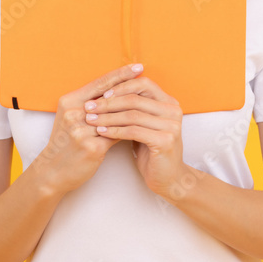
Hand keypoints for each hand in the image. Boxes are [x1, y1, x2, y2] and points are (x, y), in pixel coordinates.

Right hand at [33, 63, 144, 195]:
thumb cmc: (65, 142)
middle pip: (109, 96)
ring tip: (149, 103)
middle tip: (148, 78)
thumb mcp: (71, 117)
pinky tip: (141, 127)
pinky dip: (128, 131)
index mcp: (69, 102)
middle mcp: (74, 113)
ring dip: (132, 111)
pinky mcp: (91, 148)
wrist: (53, 171)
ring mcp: (82, 131)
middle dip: (130, 86)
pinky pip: (117, 135)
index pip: (100, 83)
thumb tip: (115, 90)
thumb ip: (89, 104)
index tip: (137, 66)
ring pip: (115, 117)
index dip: (120, 74)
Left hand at [83, 73, 187, 198]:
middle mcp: (173, 110)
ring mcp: (171, 125)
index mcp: (169, 102)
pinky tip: (101, 131)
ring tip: (91, 120)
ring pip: (132, 114)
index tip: (101, 94)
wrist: (168, 178)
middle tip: (89, 107)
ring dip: (108, 116)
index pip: (143, 83)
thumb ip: (134, 108)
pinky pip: (133, 131)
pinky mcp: (165, 140)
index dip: (121, 86)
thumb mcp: (144, 124)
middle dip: (108, 102)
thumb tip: (106, 93)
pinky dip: (114, 130)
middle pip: (135, 98)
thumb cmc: (152, 150)